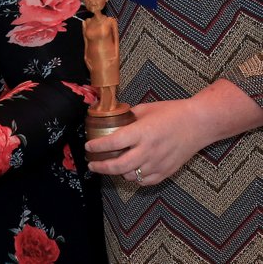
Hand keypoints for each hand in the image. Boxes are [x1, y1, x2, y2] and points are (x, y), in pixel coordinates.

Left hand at [86, 99, 202, 184]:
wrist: (200, 123)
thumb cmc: (173, 112)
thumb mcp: (146, 108)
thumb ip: (129, 116)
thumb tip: (114, 118)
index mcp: (142, 132)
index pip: (113, 142)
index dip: (97, 146)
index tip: (88, 146)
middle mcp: (148, 150)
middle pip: (118, 166)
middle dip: (101, 167)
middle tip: (92, 164)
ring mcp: (158, 163)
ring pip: (130, 175)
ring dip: (117, 172)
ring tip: (110, 166)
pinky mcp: (167, 171)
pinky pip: (145, 181)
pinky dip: (135, 178)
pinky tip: (130, 171)